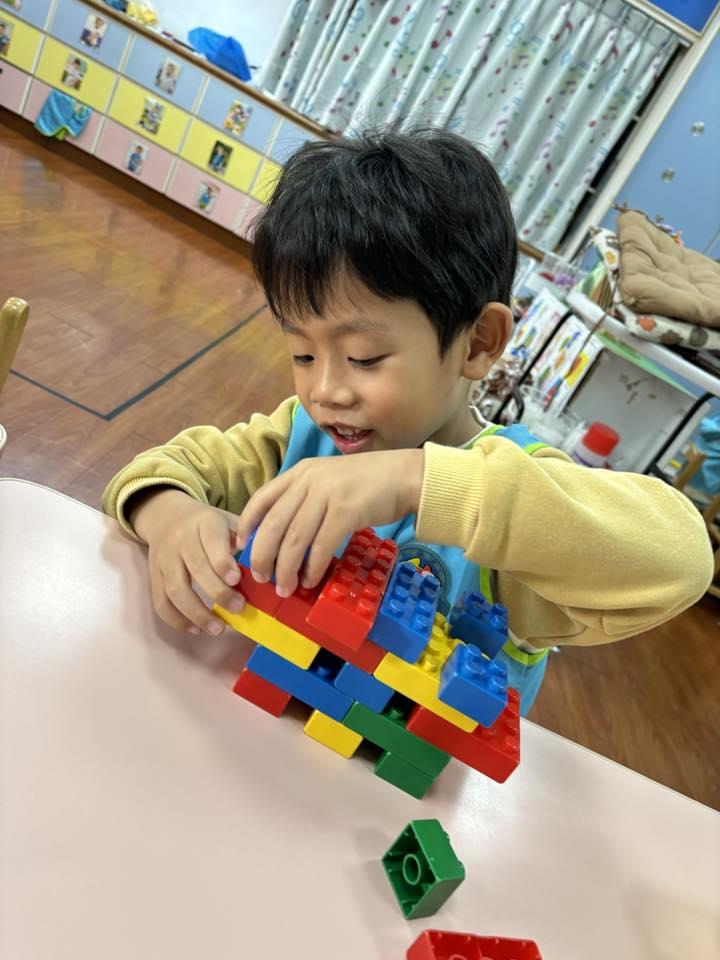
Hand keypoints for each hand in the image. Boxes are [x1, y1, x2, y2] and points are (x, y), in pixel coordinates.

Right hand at [130, 488, 244, 635]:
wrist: (167, 516)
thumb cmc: (208, 524)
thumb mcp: (227, 520)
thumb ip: (245, 538)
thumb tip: (267, 566)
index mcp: (205, 523)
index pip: (212, 541)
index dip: (222, 562)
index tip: (236, 580)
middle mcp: (181, 540)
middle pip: (196, 568)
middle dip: (217, 592)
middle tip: (238, 608)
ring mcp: (164, 559)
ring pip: (176, 589)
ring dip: (196, 613)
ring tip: (217, 628)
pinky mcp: (153, 576)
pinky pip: (161, 601)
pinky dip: (177, 619)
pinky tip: (196, 629)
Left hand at [235, 449, 423, 598]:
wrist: (405, 475)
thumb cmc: (367, 483)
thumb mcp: (327, 481)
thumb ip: (304, 499)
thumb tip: (281, 535)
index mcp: (300, 472)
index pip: (261, 498)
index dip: (247, 524)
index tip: (240, 546)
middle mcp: (309, 480)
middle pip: (273, 524)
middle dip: (262, 555)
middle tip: (261, 577)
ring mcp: (328, 494)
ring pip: (294, 539)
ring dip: (286, 569)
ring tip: (284, 588)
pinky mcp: (347, 511)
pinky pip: (321, 546)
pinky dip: (312, 568)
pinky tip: (311, 580)